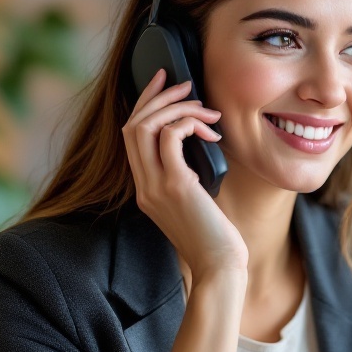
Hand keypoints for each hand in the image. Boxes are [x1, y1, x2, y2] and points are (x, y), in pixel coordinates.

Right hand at [121, 69, 247, 282]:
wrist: (219, 268)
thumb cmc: (216, 239)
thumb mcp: (196, 202)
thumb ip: (188, 176)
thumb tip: (201, 143)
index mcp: (146, 189)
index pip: (132, 136)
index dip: (145, 104)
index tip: (164, 83)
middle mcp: (144, 186)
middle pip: (132, 125)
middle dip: (158, 97)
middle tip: (185, 83)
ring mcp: (155, 187)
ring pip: (144, 126)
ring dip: (176, 108)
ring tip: (206, 109)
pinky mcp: (176, 187)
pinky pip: (170, 137)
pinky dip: (188, 124)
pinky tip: (210, 131)